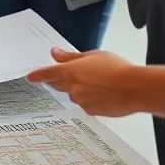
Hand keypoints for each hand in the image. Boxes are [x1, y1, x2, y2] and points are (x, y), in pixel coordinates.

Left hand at [27, 49, 141, 116]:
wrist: (134, 88)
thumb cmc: (118, 69)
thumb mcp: (94, 56)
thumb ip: (71, 56)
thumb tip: (55, 53)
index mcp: (72, 71)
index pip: (48, 73)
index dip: (38, 75)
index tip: (30, 77)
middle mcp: (73, 88)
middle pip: (58, 85)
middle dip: (60, 80)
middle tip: (73, 75)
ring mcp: (81, 101)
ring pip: (74, 95)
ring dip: (80, 89)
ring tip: (100, 83)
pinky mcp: (91, 112)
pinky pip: (85, 105)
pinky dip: (90, 99)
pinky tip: (104, 94)